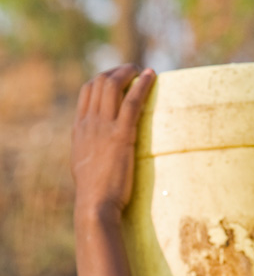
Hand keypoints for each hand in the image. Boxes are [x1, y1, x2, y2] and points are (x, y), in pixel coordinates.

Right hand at [72, 64, 155, 218]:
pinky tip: (152, 76)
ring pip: (112, 86)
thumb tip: (98, 147)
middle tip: (134, 71)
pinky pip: (131, 102)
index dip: (103, 79)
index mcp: (79, 129)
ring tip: (144, 70)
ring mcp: (103, 128)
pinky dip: (142, 85)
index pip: (87, 91)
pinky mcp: (121, 135)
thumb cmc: (94, 192)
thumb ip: (90, 149)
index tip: (119, 78)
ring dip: (129, 73)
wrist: (95, 205)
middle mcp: (88, 123)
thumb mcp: (85, 164)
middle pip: (99, 83)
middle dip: (117, 71)